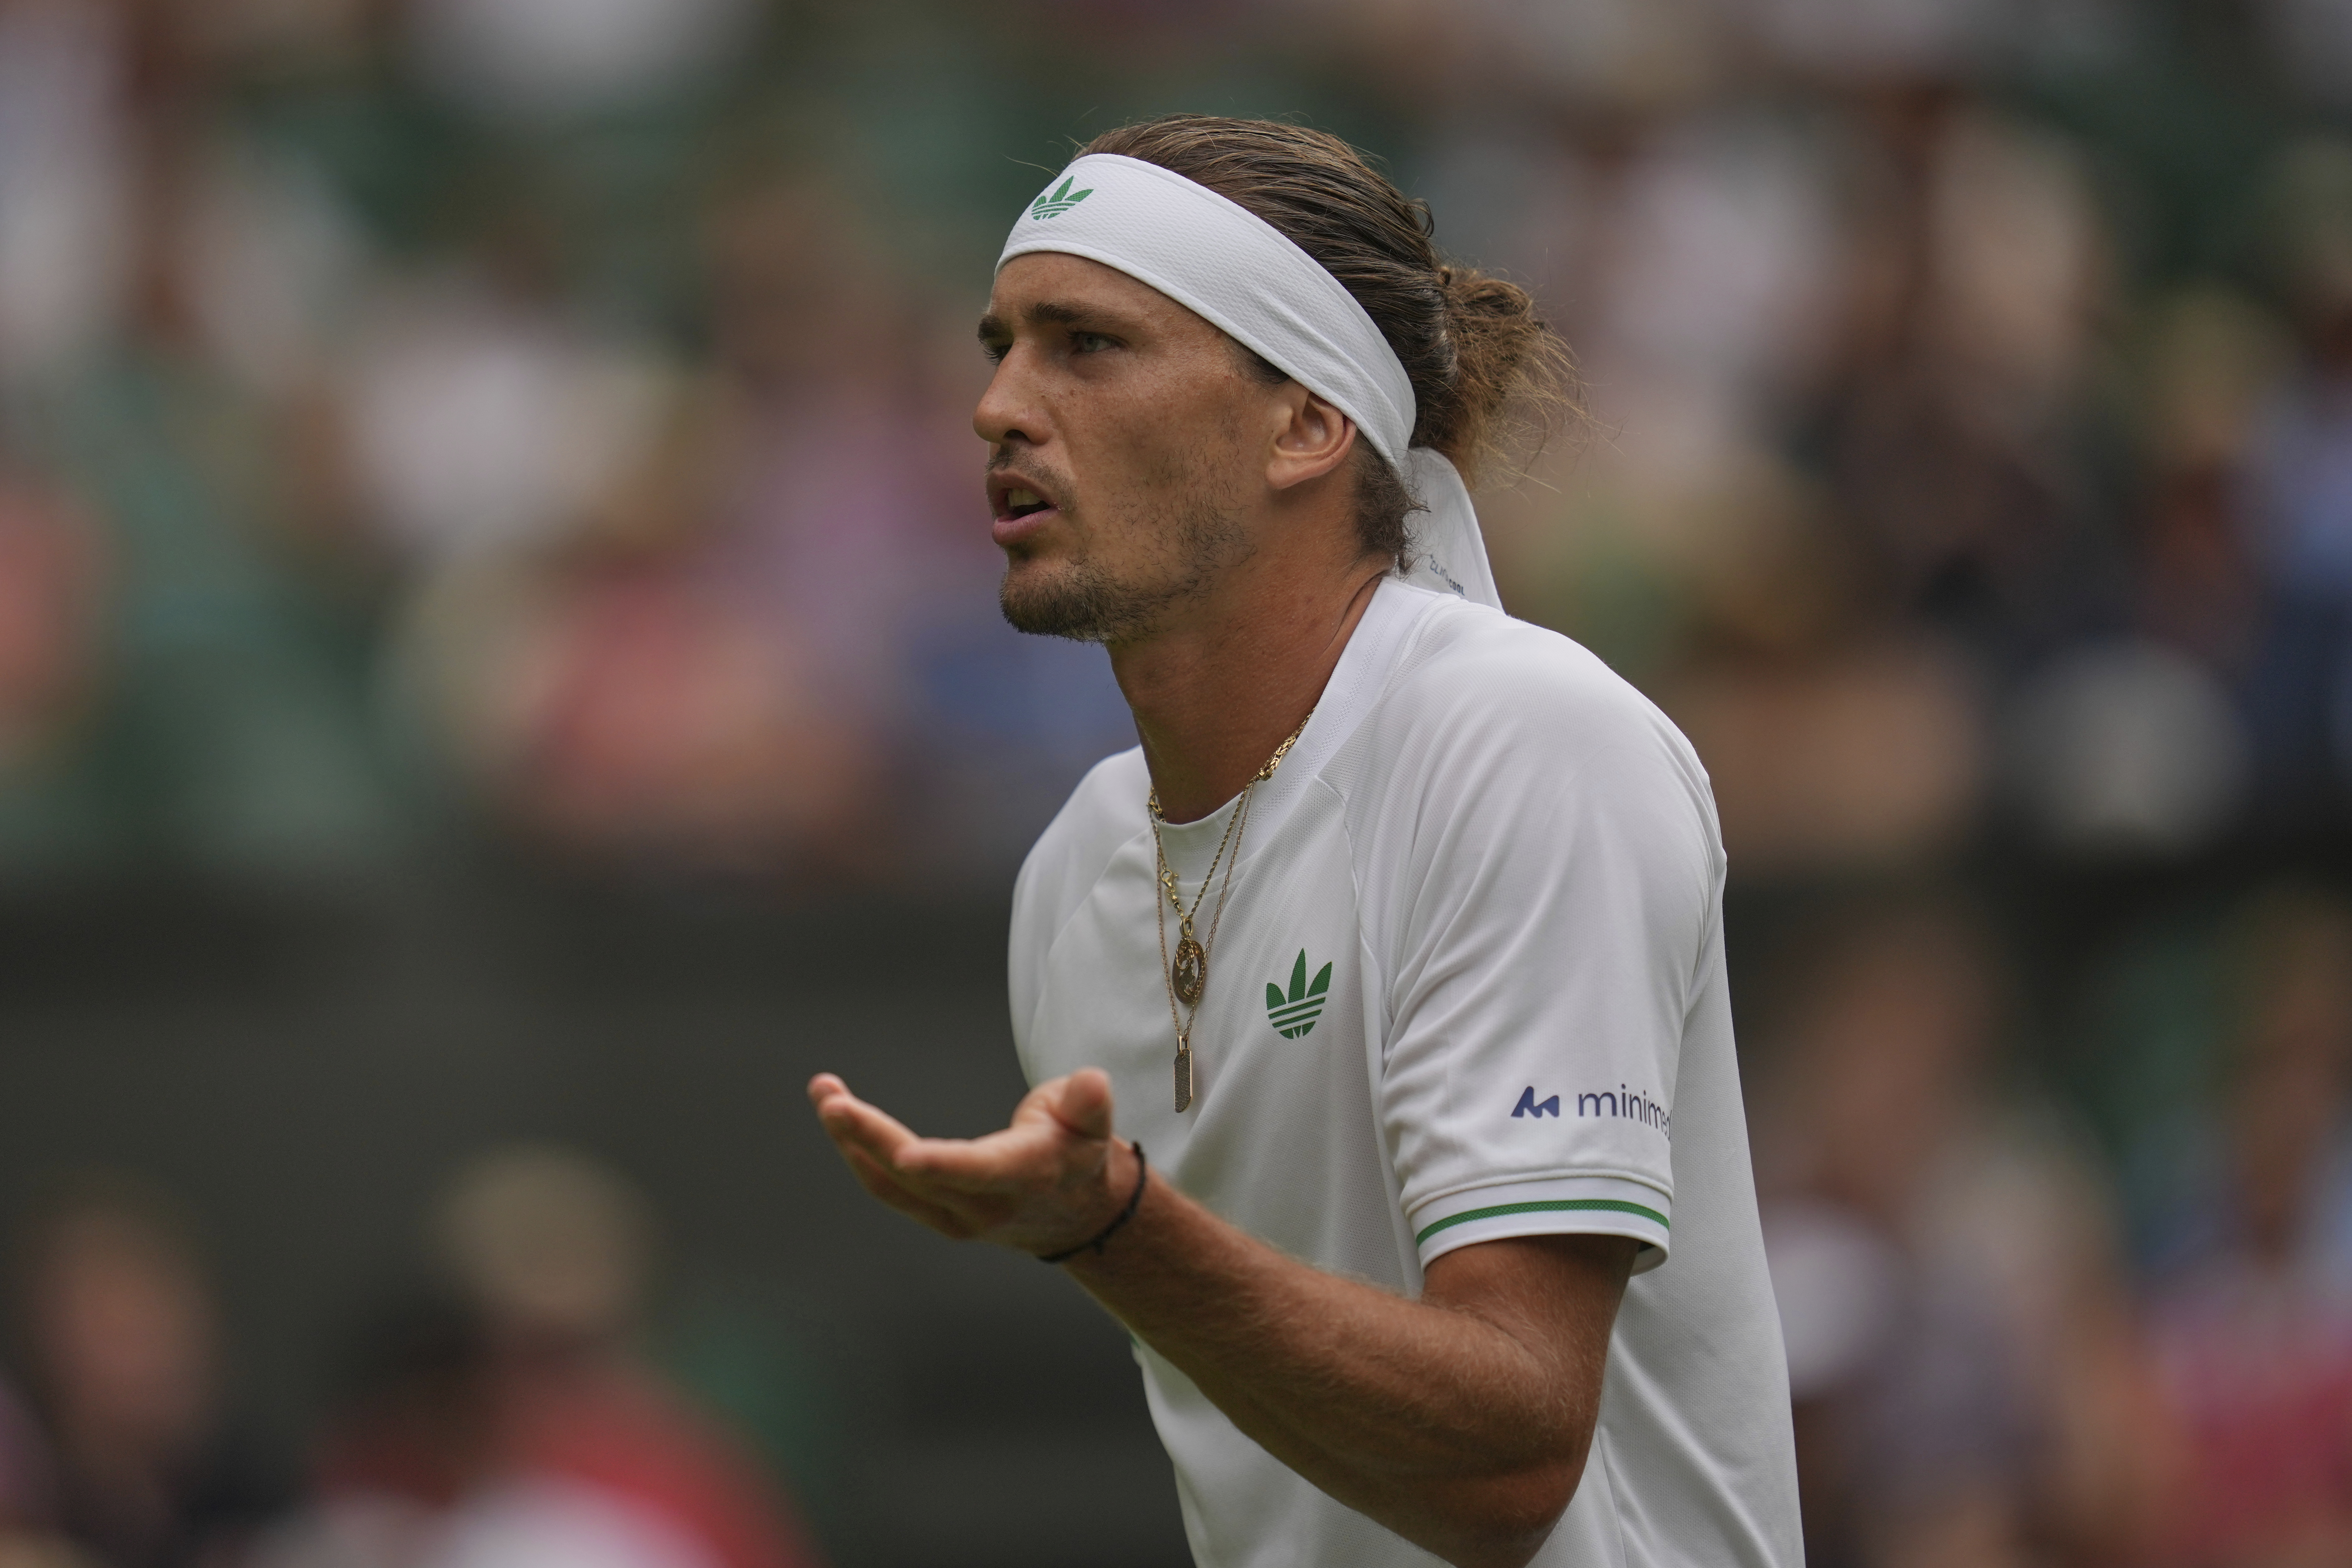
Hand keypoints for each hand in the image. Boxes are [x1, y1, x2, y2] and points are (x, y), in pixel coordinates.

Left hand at [806, 1068, 1137, 1257]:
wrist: (1075, 1215)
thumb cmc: (1078, 1152)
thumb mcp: (1093, 1124)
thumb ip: (1087, 1104)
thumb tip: (1089, 1083)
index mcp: (1025, 1176)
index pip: (977, 1171)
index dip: (941, 1165)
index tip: (903, 1155)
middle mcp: (985, 1206)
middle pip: (916, 1178)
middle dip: (868, 1137)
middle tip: (830, 1099)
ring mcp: (956, 1218)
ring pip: (890, 1186)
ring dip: (851, 1142)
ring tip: (824, 1093)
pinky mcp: (936, 1215)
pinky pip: (888, 1189)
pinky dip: (859, 1155)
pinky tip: (839, 1121)